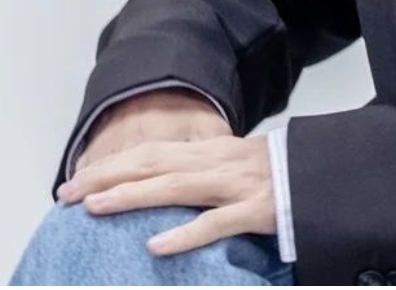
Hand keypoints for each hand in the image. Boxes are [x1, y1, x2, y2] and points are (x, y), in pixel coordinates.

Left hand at [59, 96, 274, 255]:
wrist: (328, 171)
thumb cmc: (283, 170)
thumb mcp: (239, 162)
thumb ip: (205, 169)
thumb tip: (164, 180)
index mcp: (213, 150)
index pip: (153, 152)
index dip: (113, 163)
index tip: (77, 178)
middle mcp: (219, 162)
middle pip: (155, 164)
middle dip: (108, 177)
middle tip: (67, 194)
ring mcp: (237, 186)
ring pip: (177, 188)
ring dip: (133, 196)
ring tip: (96, 208)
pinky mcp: (258, 211)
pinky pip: (216, 223)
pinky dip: (185, 234)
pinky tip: (156, 246)